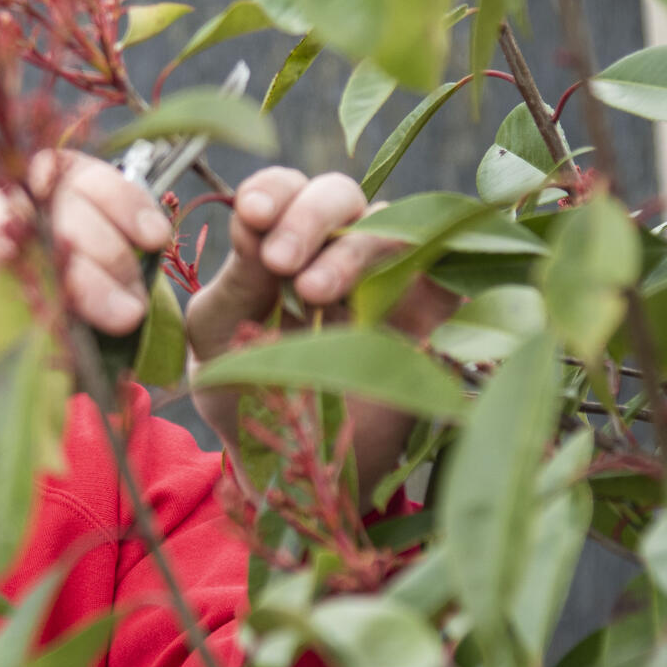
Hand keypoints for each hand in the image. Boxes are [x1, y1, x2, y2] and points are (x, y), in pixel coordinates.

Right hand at [0, 151, 169, 464]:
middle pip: (45, 201)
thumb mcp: (3, 325)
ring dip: (77, 278)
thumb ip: (60, 309)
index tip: (157, 240)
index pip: (59, 174)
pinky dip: (11, 331)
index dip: (118, 194)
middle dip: (107, 244)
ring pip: (9, 241)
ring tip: (119, 319)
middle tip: (133, 306)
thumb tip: (138, 314)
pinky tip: (51, 359)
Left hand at [185, 168, 455, 492]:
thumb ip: (234, 278)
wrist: (291, 476)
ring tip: (310, 293)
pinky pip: (448, 270)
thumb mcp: (219, 336)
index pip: (286, 190)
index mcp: (282, 243)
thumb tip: (252, 215)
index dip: (273, 189)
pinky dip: (425, 266)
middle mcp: (339, 251)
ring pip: (392, 225)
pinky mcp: (434, 317)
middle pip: (341, 195)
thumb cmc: (245, 396)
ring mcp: (391, 281)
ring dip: (350, 248)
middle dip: (309, 215)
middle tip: (278, 262)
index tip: (251, 213)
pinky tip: (385, 298)